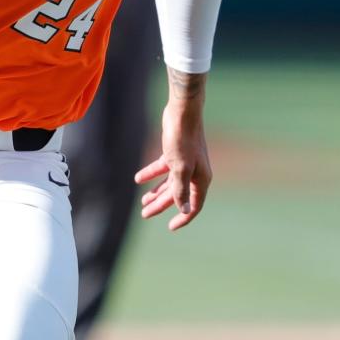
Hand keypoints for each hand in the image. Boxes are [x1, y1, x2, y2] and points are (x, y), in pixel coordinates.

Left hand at [135, 102, 212, 231]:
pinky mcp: (175, 153)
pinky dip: (151, 174)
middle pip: (177, 195)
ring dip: (156, 192)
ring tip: (142, 201)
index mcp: (201, 179)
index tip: (170, 227)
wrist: (182, 112)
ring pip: (169, 183)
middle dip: (161, 205)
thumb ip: (181, 190)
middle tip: (144, 214)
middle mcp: (195, 172)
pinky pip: (163, 168)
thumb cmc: (183, 140)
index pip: (194, 205)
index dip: (183, 218)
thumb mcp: (180, 168)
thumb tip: (185, 210)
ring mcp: (185, 163)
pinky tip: (138, 178)